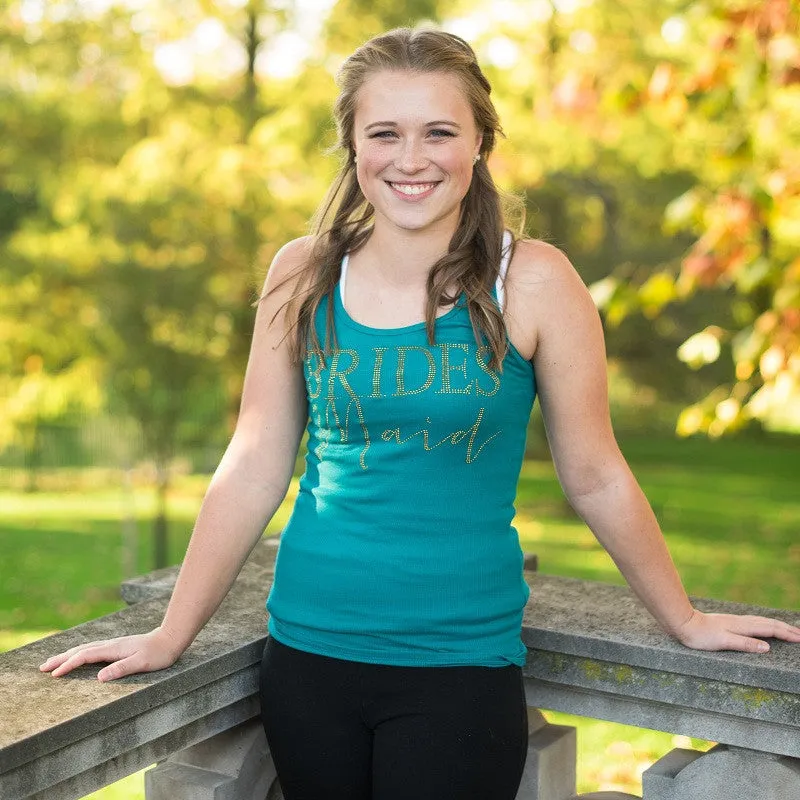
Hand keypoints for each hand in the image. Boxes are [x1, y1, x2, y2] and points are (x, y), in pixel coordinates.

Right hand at [39, 627, 182, 681]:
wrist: (170, 639)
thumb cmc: (158, 653)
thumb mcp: (142, 663)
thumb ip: (122, 669)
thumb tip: (99, 677)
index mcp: (113, 649)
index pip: (85, 656)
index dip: (68, 665)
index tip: (53, 675)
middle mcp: (110, 645)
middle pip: (80, 650)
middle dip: (60, 659)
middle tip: (42, 668)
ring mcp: (113, 645)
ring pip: (85, 648)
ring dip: (68, 654)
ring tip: (53, 662)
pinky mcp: (117, 647)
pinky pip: (92, 649)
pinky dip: (79, 652)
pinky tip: (78, 656)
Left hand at [675, 609, 799, 652]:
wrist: (684, 623)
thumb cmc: (701, 636)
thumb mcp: (723, 642)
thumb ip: (745, 644)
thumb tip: (767, 647)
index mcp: (742, 626)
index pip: (770, 629)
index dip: (786, 634)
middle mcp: (741, 621)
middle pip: (768, 623)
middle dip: (786, 628)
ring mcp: (735, 621)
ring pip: (761, 621)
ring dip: (776, 625)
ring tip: (788, 629)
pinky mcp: (729, 622)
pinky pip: (753, 622)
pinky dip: (764, 624)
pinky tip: (762, 626)